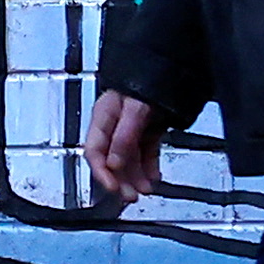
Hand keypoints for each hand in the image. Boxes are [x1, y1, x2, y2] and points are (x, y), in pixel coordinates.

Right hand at [81, 88, 165, 208]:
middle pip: (112, 160)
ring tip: (147, 190)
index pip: (94, 152)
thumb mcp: (135, 109)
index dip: (101, 173)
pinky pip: (146, 154)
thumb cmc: (145, 80)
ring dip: (136, 177)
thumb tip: (114, 164)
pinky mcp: (148, 131)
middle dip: (121, 180)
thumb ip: (124, 137)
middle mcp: (114, 126)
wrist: (169, 66)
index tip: (113, 188)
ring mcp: (131, 129)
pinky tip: (155, 178)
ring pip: (130, 160)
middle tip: (131, 196)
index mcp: (103, 119)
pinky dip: (149, 167)